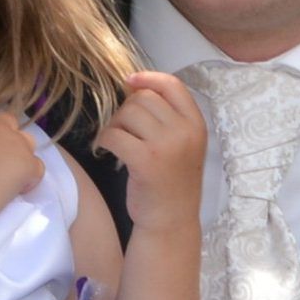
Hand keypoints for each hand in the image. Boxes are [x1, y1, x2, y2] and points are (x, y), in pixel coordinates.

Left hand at [97, 71, 206, 228]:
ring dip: (114, 125)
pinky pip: (114, 135)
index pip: (172, 85)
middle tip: (124, 130)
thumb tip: (134, 84)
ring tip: (117, 142)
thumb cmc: (172, 183)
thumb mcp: (182, 144)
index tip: (129, 80)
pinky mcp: (145, 160)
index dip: (148, 77)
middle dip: (126, 109)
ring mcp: (166, 146)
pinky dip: (103, 140)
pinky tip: (105, 150)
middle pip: (144, 97)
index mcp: (196, 124)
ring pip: (127, 113)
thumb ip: (167, 116)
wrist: (172, 221)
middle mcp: (184, 131)